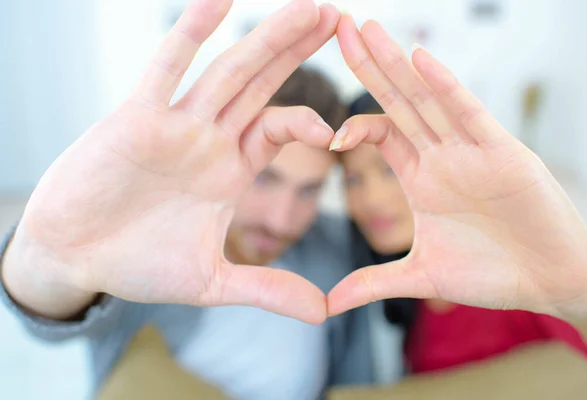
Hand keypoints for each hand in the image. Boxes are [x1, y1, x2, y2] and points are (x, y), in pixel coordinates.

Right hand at [3, 0, 339, 323]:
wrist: (76, 260)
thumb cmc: (139, 266)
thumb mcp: (213, 280)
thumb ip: (267, 289)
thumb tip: (323, 314)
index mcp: (230, 169)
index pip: (280, 127)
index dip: (312, 119)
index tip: (342, 126)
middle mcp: (209, 139)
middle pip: (263, 85)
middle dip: (298, 51)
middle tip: (335, 15)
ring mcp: (176, 125)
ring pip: (228, 71)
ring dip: (266, 39)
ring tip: (305, 6)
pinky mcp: (137, 119)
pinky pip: (166, 68)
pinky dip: (190, 34)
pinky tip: (219, 2)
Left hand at [328, 16, 586, 324]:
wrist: (550, 282)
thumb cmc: (492, 274)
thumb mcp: (422, 277)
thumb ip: (375, 283)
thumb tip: (328, 304)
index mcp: (422, 177)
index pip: (382, 132)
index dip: (354, 123)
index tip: (329, 135)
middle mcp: (442, 156)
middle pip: (397, 101)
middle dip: (368, 65)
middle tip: (337, 25)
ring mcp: (471, 151)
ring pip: (427, 98)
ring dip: (397, 63)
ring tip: (367, 28)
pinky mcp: (503, 155)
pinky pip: (469, 115)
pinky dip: (445, 87)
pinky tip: (420, 58)